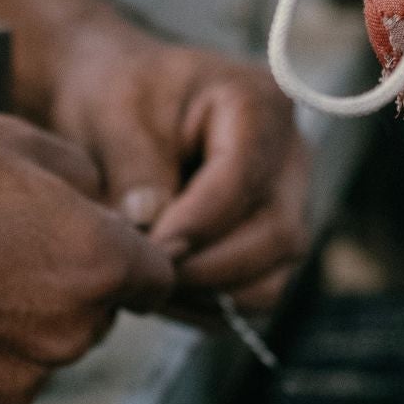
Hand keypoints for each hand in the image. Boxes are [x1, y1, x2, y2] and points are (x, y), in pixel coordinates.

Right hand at [0, 115, 177, 403]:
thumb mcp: (17, 141)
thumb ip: (86, 178)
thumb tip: (107, 206)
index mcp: (99, 264)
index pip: (158, 279)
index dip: (131, 258)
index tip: (101, 246)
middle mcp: (71, 334)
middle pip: (98, 317)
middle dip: (70, 288)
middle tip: (6, 250)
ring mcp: (20, 380)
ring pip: (45, 353)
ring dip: (23, 325)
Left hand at [45, 23, 309, 319]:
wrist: (116, 109)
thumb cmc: (116, 97)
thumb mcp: (112, 115)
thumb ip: (134, 168)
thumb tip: (152, 227)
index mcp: (259, 104)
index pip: (242, 180)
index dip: (193, 224)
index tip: (142, 247)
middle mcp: (291, 157)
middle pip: (276, 237)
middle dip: (204, 267)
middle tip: (142, 275)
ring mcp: (290, 206)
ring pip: (274, 279)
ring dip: (209, 294)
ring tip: (149, 284)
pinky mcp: (272, 247)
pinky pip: (257, 297)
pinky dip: (210, 305)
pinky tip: (164, 290)